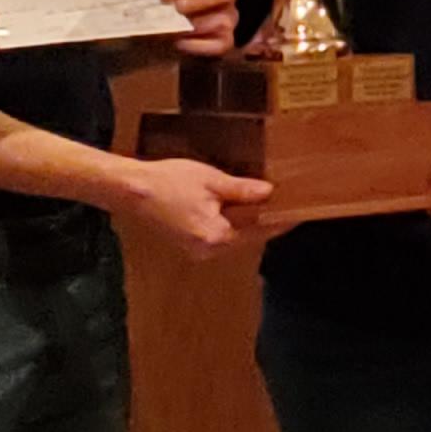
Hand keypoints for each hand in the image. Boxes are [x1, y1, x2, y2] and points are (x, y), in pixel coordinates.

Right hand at [110, 156, 272, 254]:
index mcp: (216, 237)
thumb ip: (242, 190)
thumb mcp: (211, 181)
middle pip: (247, 237)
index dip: (279, 221)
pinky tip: (237, 210)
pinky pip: (218, 236)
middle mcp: (208, 250)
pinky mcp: (189, 244)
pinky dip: (230, 224)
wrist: (132, 191)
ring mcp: (197, 250)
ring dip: (248, 223)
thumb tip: (269, 194)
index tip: (298, 214)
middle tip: (286, 206)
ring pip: (233, 237)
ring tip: (266, 205)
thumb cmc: (169, 183)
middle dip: (265, 222)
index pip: (258, 231)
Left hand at [161, 0, 242, 59]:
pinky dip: (197, 45)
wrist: (161, 36)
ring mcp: (228, 18)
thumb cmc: (163, 8)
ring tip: (173, 30)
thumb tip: (150, 0)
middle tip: (178, 8)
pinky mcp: (226, 41)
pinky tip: (179, 44)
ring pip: (223, 20)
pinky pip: (220, 44)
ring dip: (195, 26)